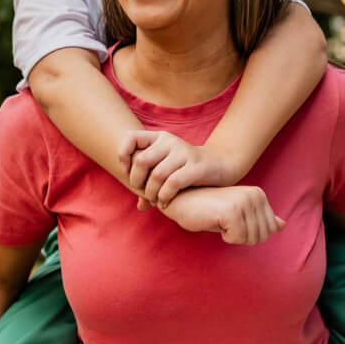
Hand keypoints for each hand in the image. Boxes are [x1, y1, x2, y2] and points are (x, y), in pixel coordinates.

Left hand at [119, 130, 239, 207]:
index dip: (123, 155)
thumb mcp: (168, 169)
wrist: (220, 165)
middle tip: (142, 192)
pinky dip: (164, 197)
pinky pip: (173, 184)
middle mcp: (170, 141)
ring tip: (154, 201)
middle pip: (141, 160)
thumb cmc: (188, 170)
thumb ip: (151, 184)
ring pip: (157, 175)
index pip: (130, 137)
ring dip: (151, 193)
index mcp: (160, 137)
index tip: (127, 171)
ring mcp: (184, 153)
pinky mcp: (196, 167)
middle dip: (137, 181)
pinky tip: (165, 203)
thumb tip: (140, 206)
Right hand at [162, 186, 284, 244]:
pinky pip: (237, 239)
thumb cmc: (208, 210)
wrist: (182, 200)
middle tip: (224, 223)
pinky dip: (225, 237)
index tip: (232, 221)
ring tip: (219, 220)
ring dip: (232, 236)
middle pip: (261, 236)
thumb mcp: (238, 215)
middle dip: (241, 237)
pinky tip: (214, 221)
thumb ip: (261, 219)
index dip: (248, 234)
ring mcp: (244, 202)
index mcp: (259, 195)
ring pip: (250, 239)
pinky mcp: (232, 211)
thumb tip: (282, 226)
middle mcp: (254, 196)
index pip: (268, 231)